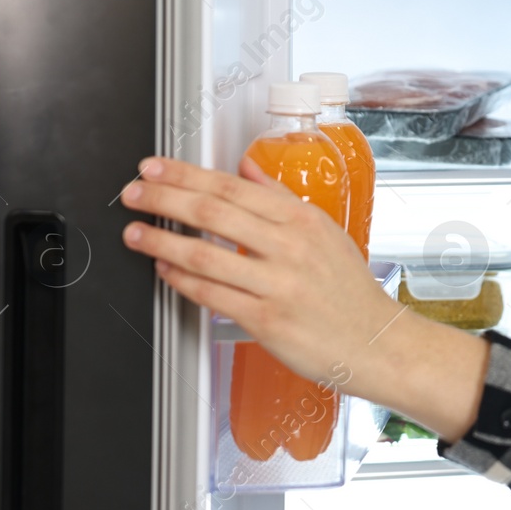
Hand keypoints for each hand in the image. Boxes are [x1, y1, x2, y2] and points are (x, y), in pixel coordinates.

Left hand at [119, 156, 488, 439]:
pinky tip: (164, 270)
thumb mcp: (324, 232)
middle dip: (165, 198)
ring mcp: (277, 284)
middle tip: (134, 193)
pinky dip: (182, 280)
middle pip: (213, 212)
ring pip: (206, 254)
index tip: (156, 168)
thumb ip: (281, 197)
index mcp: (302, 219)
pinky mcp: (266, 319)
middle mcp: (289, 246)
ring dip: (162, 240)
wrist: (375, 341)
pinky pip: (213, 295)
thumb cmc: (350, 291)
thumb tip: (246, 168)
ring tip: (136, 233)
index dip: (186, 174)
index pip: (232, 187)